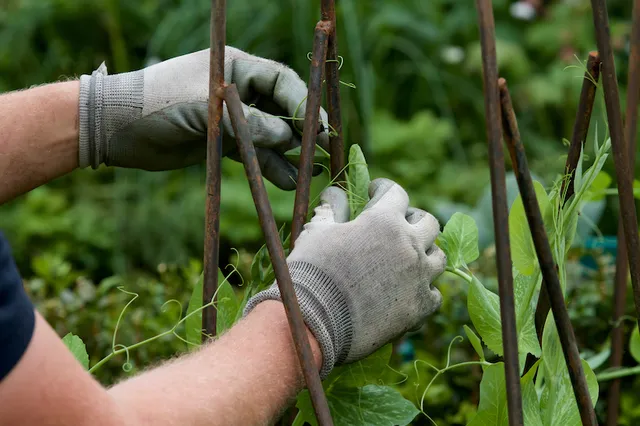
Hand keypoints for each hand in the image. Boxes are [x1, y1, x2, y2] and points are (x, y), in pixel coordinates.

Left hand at [78, 47, 328, 189]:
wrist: (116, 129)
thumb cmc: (156, 105)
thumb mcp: (202, 110)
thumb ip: (246, 123)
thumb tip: (287, 138)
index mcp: (235, 69)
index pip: (281, 83)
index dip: (304, 104)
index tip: (321, 128)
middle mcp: (239, 92)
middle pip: (281, 110)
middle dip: (302, 132)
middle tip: (323, 152)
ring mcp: (232, 118)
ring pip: (271, 136)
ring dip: (290, 155)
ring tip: (309, 174)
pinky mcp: (223, 142)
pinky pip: (254, 154)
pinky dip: (269, 167)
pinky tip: (287, 182)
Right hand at [244, 178, 445, 376]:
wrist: (314, 321)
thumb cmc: (312, 271)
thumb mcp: (317, 232)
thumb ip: (332, 209)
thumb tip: (334, 192)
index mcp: (384, 221)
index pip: (396, 193)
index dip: (383, 189)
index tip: (374, 192)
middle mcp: (409, 245)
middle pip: (428, 222)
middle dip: (412, 219)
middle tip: (398, 224)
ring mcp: (419, 277)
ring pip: (438, 256)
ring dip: (425, 253)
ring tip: (408, 258)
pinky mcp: (420, 307)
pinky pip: (434, 293)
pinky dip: (424, 289)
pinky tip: (409, 290)